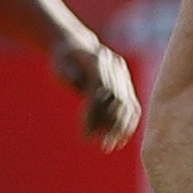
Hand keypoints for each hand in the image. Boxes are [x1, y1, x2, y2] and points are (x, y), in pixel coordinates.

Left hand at [56, 31, 141, 147]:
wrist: (76, 46)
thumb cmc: (63, 59)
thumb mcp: (59, 64)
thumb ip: (67, 72)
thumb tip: (76, 81)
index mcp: (98, 60)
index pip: (101, 92)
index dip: (94, 115)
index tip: (86, 135)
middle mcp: (115, 67)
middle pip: (119, 101)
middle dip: (110, 126)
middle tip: (101, 146)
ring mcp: (123, 75)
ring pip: (129, 106)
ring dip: (121, 129)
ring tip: (109, 146)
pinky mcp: (127, 84)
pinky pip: (133, 106)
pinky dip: (128, 124)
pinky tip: (120, 139)